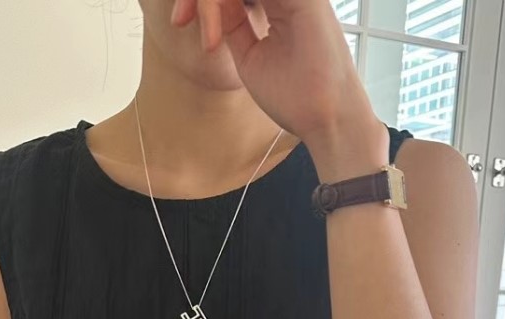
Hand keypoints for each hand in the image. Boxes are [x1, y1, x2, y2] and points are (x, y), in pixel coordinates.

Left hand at [171, 0, 385, 161]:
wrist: (325, 119)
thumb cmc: (297, 98)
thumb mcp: (250, 55)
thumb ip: (233, 24)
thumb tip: (212, 2)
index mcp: (282, 3)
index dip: (204, 1)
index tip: (180, 21)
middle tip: (179, 18)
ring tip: (186, 16)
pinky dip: (221, 1)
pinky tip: (209, 10)